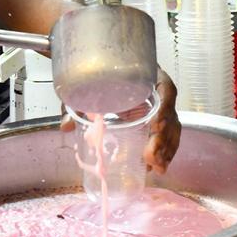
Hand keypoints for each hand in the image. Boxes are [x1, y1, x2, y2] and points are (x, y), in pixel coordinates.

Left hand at [59, 70, 181, 173]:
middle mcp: (157, 92)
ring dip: (167, 149)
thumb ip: (77, 103)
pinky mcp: (154, 120)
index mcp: (147, 77)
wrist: (101, 68)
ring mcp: (158, 107)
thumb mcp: (87, 86)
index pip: (165, 89)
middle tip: (152, 159)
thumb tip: (66, 125)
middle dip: (164, 139)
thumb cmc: (100, 75)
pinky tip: (157, 167)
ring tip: (158, 168)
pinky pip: (165, 136)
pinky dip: (163, 151)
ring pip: (171, 128)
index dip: (165, 108)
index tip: (157, 126)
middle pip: (170, 114)